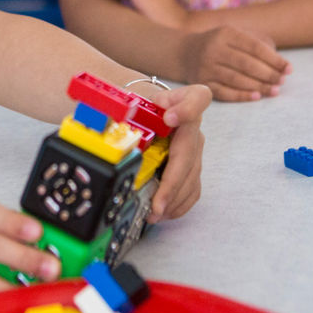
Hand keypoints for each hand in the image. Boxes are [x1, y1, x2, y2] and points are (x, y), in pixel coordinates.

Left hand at [142, 82, 210, 221]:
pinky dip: (179, 203)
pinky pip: (193, 188)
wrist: (152, 111)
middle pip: (189, 154)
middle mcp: (194, 125)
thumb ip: (128, 104)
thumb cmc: (144, 105)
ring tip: (154, 214)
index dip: (186, 109)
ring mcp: (196, 147)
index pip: (197, 98)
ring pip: (191, 177)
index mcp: (184, 100)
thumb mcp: (137, 98)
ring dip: (173, 200)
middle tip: (157, 204)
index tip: (169, 118)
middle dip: (172, 183)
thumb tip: (115, 121)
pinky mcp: (194, 165)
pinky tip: (164, 212)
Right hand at [177, 25, 289, 101]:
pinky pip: (224, 92)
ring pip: (237, 79)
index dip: (274, 59)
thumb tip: (280, 63)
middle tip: (283, 80)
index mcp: (226, 33)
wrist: (184, 53)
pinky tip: (256, 96)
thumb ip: (257, 43)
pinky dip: (241, 95)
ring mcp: (206, 67)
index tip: (289, 68)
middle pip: (247, 64)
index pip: (254, 47)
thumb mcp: (233, 34)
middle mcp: (214, 49)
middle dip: (269, 74)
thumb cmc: (219, 44)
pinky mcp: (202, 83)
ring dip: (259, 86)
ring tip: (275, 90)